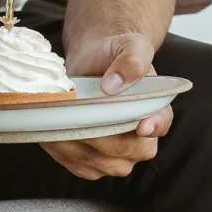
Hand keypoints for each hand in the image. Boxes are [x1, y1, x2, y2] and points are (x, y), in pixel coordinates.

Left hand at [43, 31, 170, 180]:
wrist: (91, 62)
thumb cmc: (113, 54)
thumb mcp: (130, 46)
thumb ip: (132, 60)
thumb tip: (112, 85)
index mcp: (156, 111)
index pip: (160, 124)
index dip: (152, 127)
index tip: (141, 125)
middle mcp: (141, 141)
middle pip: (126, 150)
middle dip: (100, 134)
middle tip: (76, 114)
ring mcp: (117, 157)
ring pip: (100, 163)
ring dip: (77, 144)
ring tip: (57, 121)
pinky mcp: (92, 164)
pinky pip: (79, 166)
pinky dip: (63, 152)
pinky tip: (51, 132)